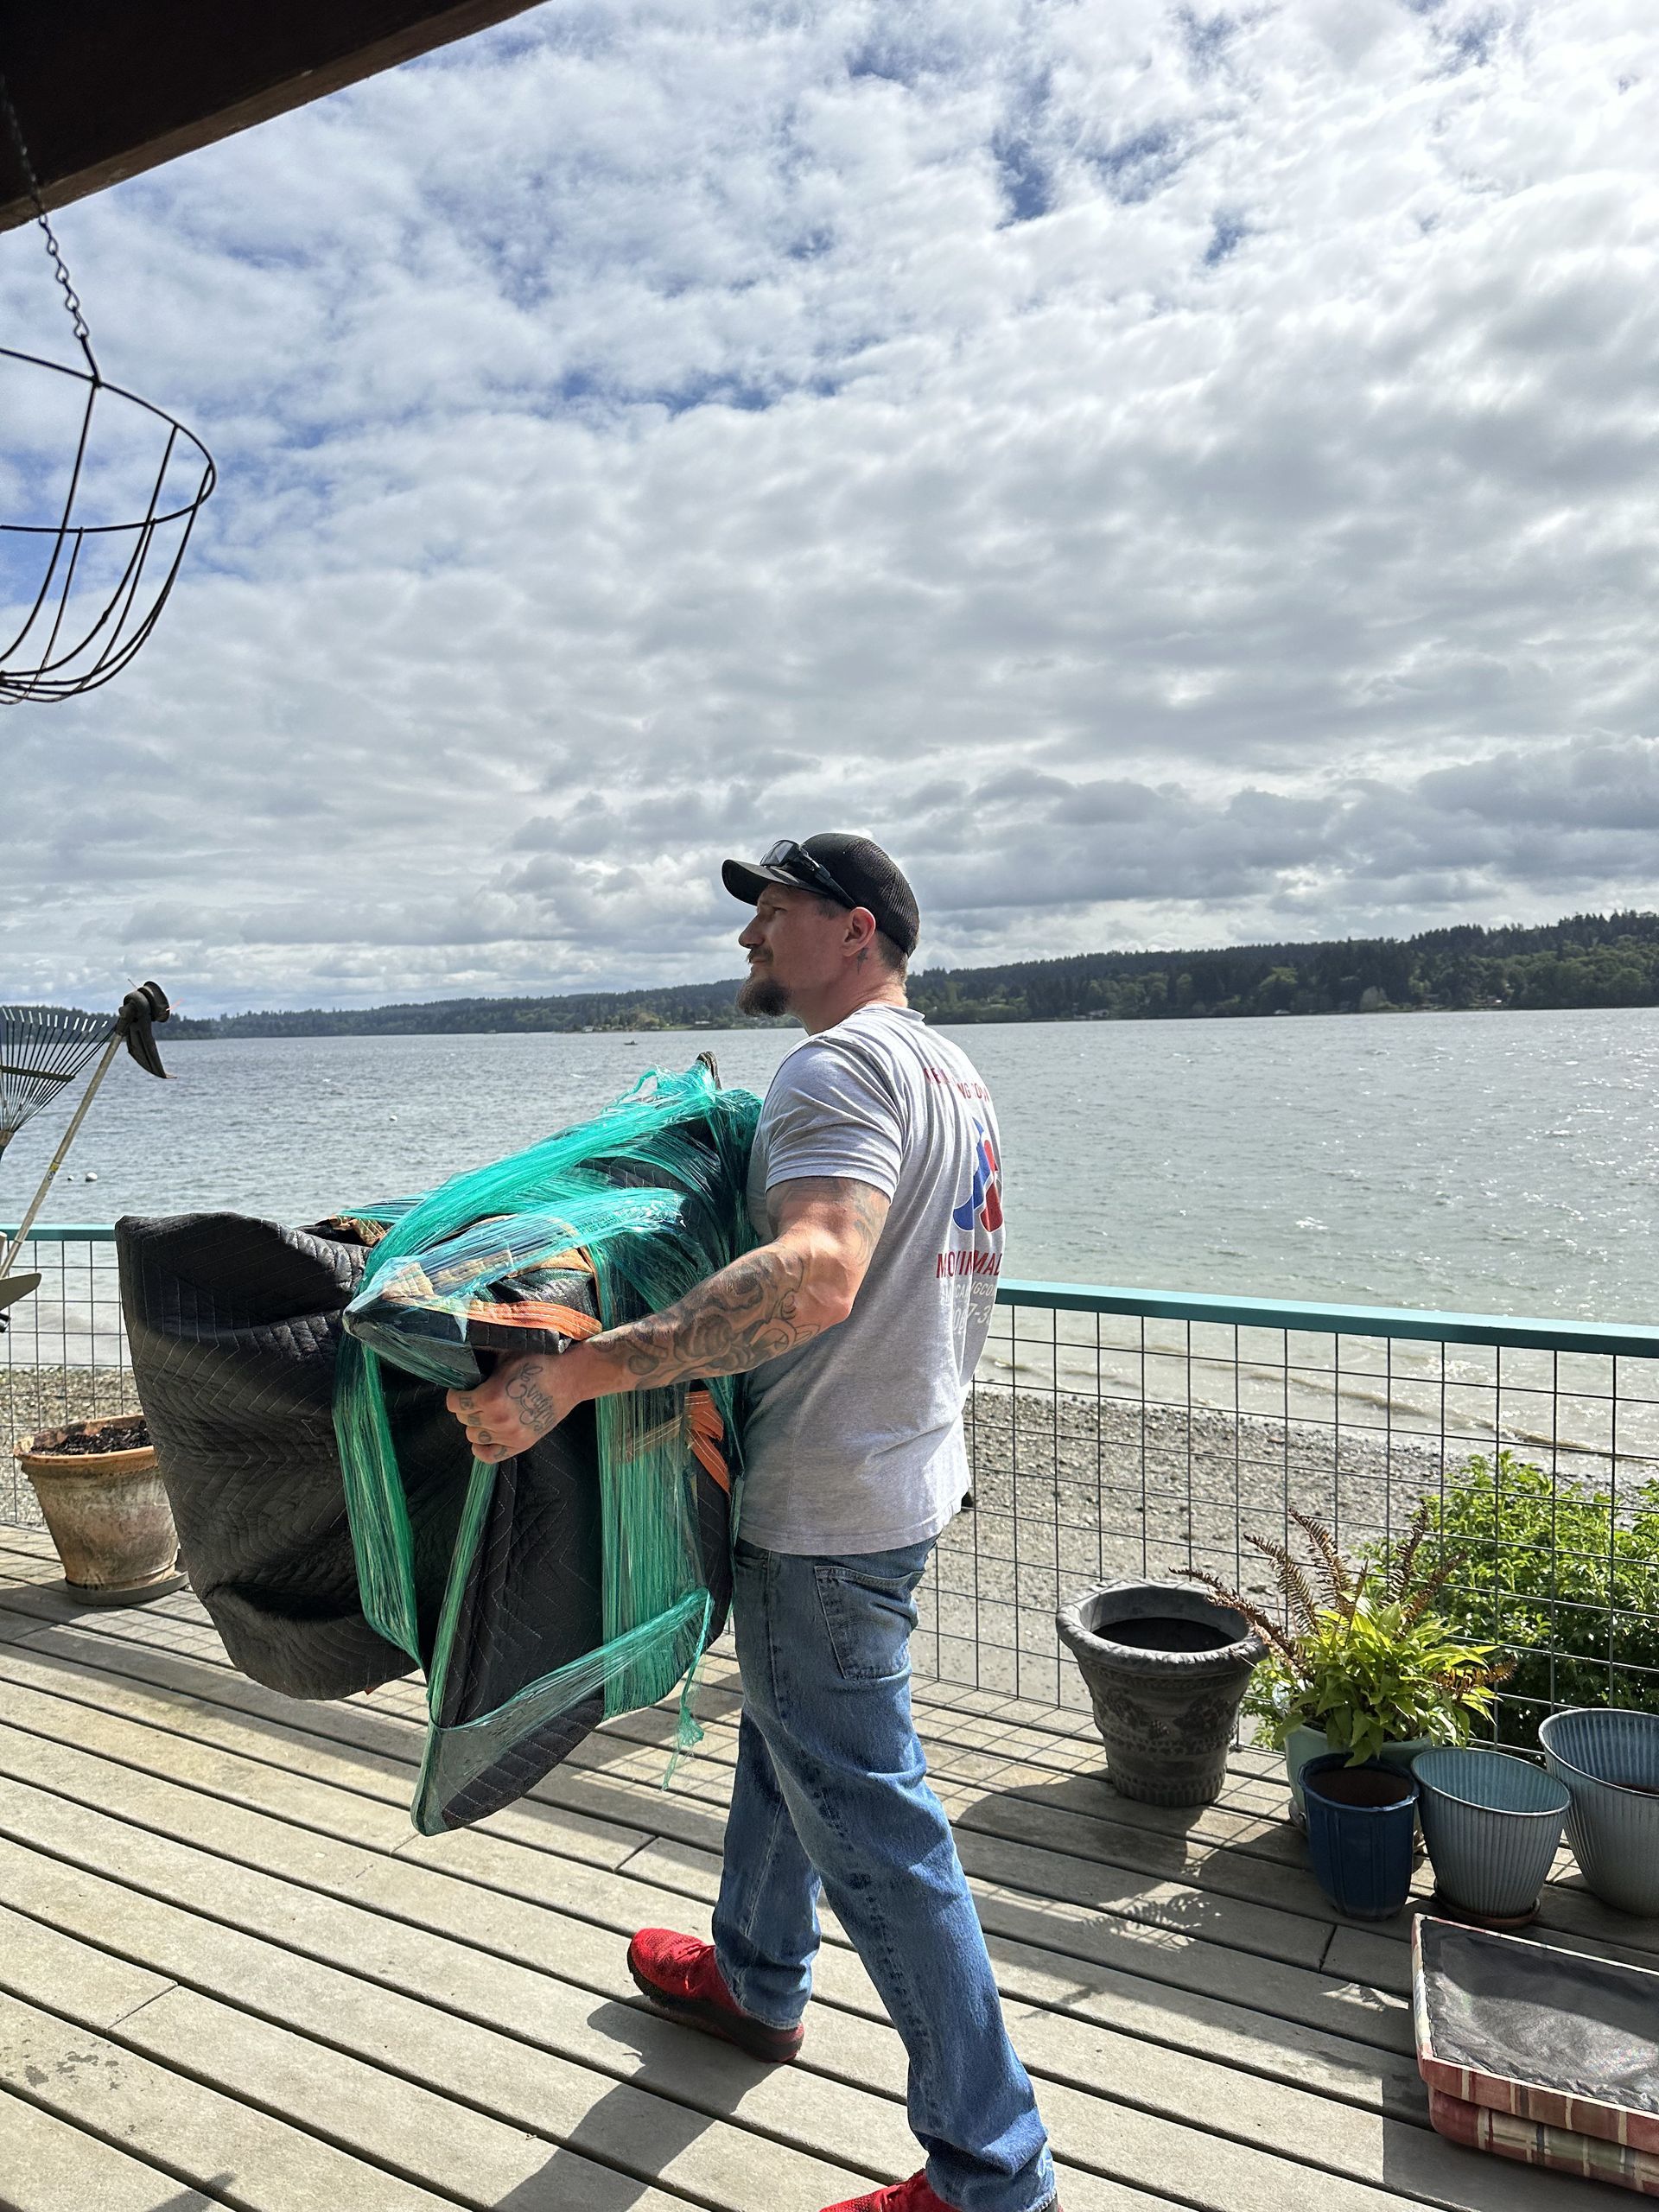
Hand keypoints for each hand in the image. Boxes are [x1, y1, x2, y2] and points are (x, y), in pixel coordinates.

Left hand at [445, 1353, 574, 1463]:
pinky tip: (487, 1434)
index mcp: (491, 1397)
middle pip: (464, 1420)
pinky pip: (488, 1456)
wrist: (570, 1377)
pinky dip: (482, 1447)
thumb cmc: (538, 1361)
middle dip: (467, 1407)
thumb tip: (459, 1357)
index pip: (455, 1403)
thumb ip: (481, 1359)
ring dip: (476, 1425)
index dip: (456, 1393)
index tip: (463, 1388)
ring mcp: (510, 1435)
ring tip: (487, 1412)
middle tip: (478, 1397)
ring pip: (473, 1437)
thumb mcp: (506, 1354)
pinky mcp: (521, 1444)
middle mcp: (498, 1419)